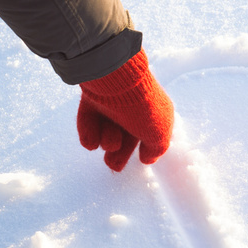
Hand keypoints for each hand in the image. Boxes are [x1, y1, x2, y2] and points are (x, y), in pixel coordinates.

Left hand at [76, 49, 173, 171]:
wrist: (116, 82)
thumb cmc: (143, 109)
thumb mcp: (159, 134)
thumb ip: (156, 150)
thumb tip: (147, 159)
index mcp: (154, 115)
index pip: (149, 136)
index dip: (145, 150)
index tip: (141, 159)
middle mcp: (132, 112)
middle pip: (124, 141)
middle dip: (118, 155)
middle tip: (113, 165)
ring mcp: (111, 109)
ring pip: (106, 138)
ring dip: (108, 141)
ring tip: (111, 134)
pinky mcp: (91, 107)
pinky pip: (88, 130)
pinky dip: (90, 135)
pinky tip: (94, 135)